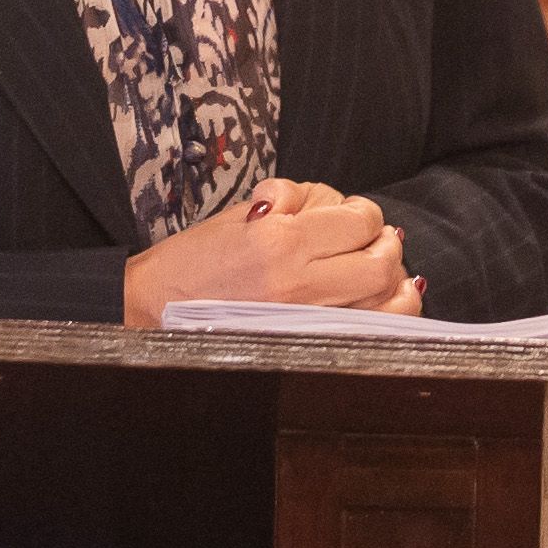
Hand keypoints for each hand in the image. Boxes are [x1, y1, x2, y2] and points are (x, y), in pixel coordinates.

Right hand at [122, 183, 411, 324]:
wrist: (152, 313)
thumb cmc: (195, 260)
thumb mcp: (240, 212)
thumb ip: (293, 200)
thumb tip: (337, 204)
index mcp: (282, 241)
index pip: (359, 221)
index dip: (364, 214)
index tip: (354, 217)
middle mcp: (300, 284)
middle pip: (382, 262)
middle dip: (386, 245)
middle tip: (374, 242)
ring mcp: (306, 323)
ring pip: (387, 304)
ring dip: (395, 282)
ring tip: (385, 272)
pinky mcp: (303, 348)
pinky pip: (368, 337)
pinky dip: (389, 318)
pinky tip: (387, 303)